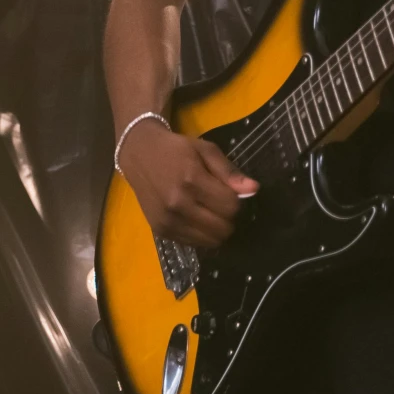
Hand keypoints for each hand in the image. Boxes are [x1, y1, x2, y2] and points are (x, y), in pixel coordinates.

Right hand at [118, 122, 256, 249]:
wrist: (139, 155)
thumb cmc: (176, 149)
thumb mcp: (205, 150)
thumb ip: (229, 171)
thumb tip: (254, 189)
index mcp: (191, 179)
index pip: (231, 206)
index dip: (237, 201)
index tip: (229, 192)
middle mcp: (178, 204)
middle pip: (223, 228)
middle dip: (229, 218)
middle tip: (221, 204)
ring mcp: (168, 220)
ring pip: (211, 241)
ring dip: (216, 229)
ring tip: (209, 212)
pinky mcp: (161, 231)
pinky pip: (194, 244)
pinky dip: (201, 235)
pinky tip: (196, 218)